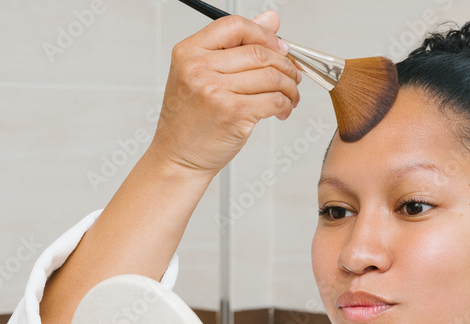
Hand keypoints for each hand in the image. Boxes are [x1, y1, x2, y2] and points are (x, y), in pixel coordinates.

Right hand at [148, 10, 301, 177]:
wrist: (177, 158)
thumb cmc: (189, 120)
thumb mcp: (201, 75)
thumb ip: (234, 46)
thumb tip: (272, 19)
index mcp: (188, 52)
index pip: (235, 25)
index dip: (264, 34)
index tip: (278, 47)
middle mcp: (199, 68)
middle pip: (259, 52)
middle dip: (285, 64)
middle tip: (293, 75)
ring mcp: (216, 91)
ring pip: (272, 76)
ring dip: (290, 86)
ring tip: (290, 95)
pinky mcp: (234, 114)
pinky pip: (274, 100)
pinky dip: (286, 104)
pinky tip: (282, 110)